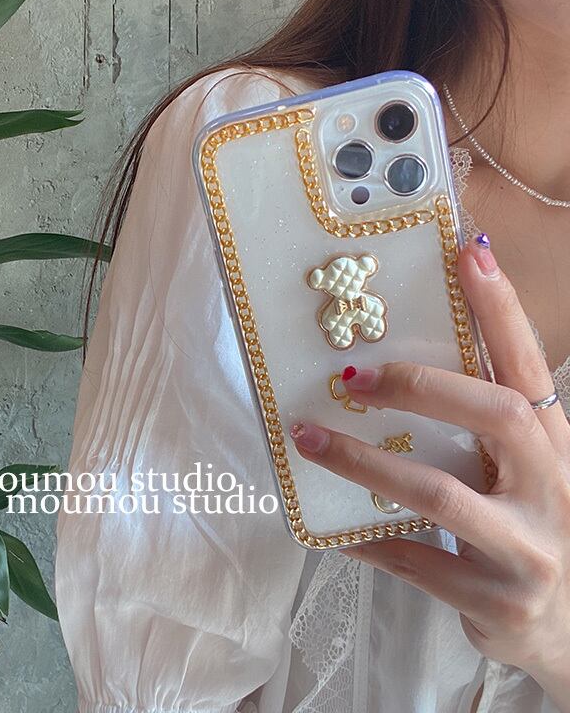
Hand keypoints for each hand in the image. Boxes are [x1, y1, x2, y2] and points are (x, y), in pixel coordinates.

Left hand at [289, 236, 569, 708]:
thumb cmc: (531, 527)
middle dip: (417, 386)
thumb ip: (478, 423)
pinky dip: (362, 538)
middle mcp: (553, 489)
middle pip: (492, 415)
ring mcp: (528, 549)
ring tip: (308, 437)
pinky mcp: (495, 601)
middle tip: (351, 376)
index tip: (467, 252)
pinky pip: (412, 560)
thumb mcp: (520, 470)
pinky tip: (326, 525)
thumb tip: (395, 363)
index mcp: (554, 445)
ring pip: (436, 493)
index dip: (500, 309)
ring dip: (362, 462)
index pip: (527, 366)